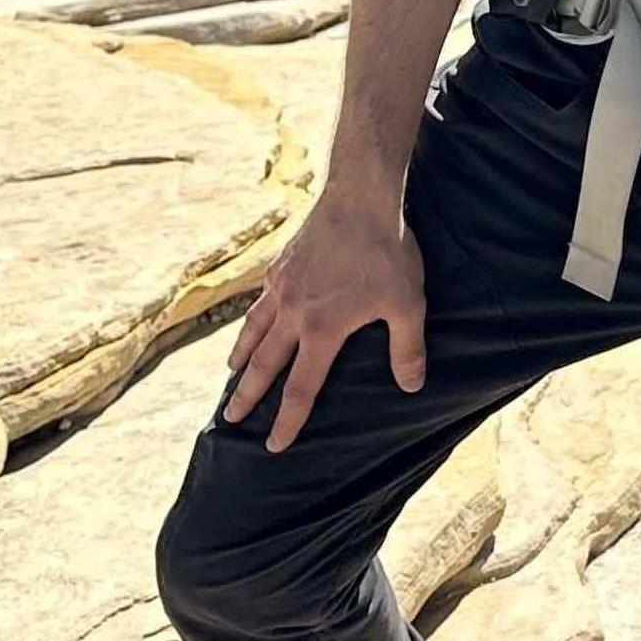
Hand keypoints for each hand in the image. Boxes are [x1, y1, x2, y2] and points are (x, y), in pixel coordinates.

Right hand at [220, 189, 427, 451]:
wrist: (360, 195)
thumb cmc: (387, 251)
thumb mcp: (408, 303)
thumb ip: (407, 348)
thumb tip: (412, 387)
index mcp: (321, 330)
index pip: (300, 388)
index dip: (287, 420)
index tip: (273, 445)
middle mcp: (293, 313)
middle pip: (264, 364)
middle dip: (247, 396)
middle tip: (229, 419)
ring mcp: (283, 285)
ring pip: (253, 329)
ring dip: (241, 355)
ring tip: (232, 373)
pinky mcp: (282, 262)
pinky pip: (261, 296)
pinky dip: (253, 315)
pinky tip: (255, 316)